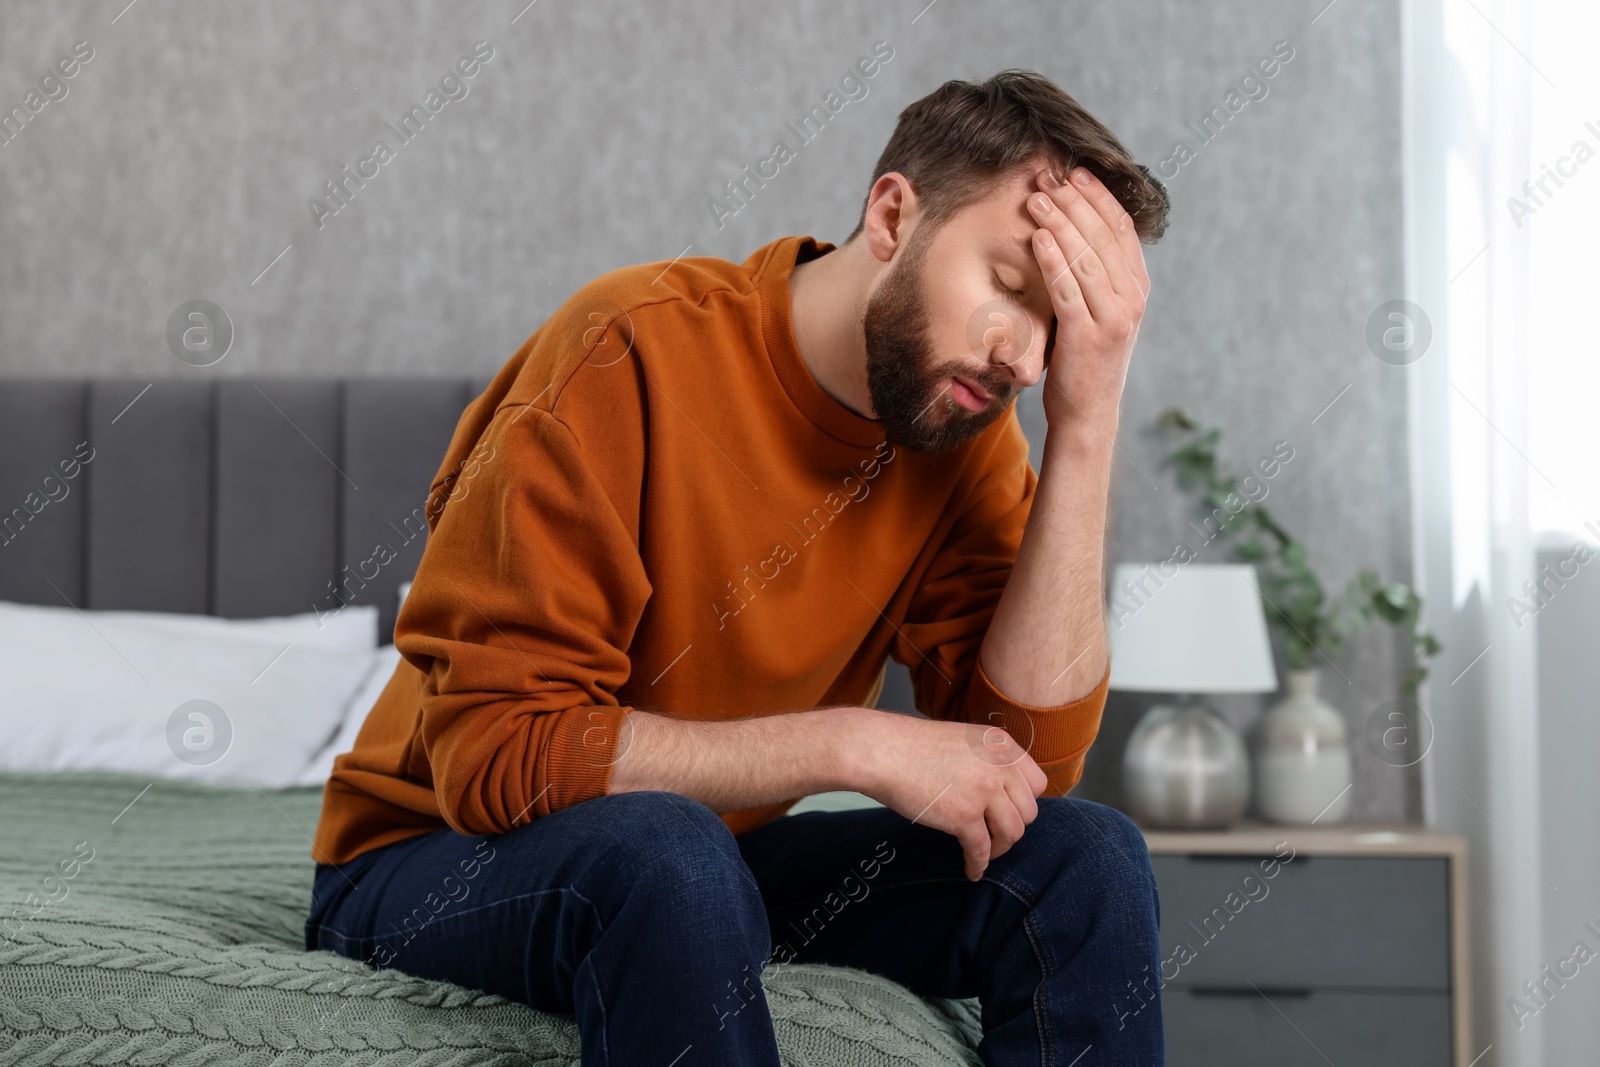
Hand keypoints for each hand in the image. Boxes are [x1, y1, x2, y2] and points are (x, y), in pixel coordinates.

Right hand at [856, 712, 1047, 880]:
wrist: (882, 751)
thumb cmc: (912, 746)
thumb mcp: (964, 740)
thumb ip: (988, 761)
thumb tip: (1002, 793)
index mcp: (1002, 745)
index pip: (1037, 783)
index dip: (1024, 802)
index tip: (1009, 813)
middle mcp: (1000, 767)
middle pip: (1028, 812)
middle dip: (1012, 828)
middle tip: (995, 835)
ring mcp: (984, 792)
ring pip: (1012, 833)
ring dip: (1000, 848)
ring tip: (985, 852)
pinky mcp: (964, 816)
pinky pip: (982, 850)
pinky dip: (977, 864)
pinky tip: (971, 869)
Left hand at [1026, 166, 1150, 428]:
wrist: (1088, 412)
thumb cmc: (1085, 358)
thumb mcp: (1100, 311)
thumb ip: (1097, 276)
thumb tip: (1076, 230)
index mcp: (1137, 288)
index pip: (1122, 229)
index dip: (1099, 196)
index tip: (1075, 172)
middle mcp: (1132, 299)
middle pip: (1104, 236)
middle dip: (1075, 202)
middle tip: (1049, 177)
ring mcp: (1113, 318)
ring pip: (1087, 257)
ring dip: (1061, 223)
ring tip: (1037, 198)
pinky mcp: (1087, 335)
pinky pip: (1068, 289)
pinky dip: (1053, 260)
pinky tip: (1037, 238)